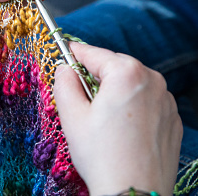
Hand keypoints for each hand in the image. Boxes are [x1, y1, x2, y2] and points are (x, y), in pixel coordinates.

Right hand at [53, 43, 181, 195]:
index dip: (72, 53)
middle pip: (114, 66)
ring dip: (113, 91)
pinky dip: (131, 107)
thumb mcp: (71, 115)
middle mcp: (153, 80)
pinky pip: (146, 102)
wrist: (133, 193)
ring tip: (99, 118)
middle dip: (94, 75)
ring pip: (130, 84)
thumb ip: (63, 82)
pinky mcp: (172, 120)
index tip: (60, 51)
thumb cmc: (102, 155)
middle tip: (77, 96)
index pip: (92, 53)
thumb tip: (64, 68)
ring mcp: (166, 100)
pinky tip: (119, 129)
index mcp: (127, 73)